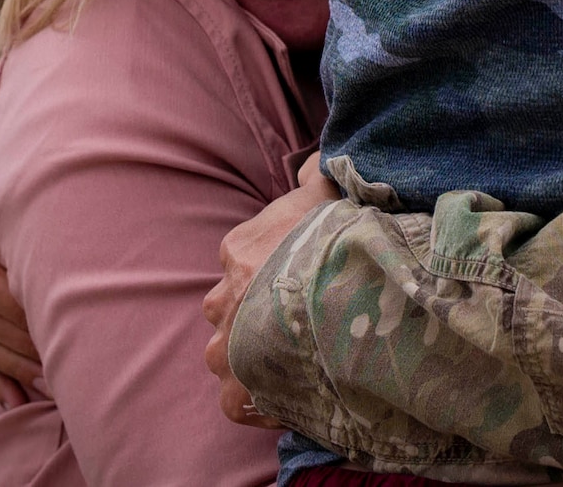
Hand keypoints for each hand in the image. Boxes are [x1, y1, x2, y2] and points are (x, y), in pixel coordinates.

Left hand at [202, 172, 342, 427]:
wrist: (337, 289)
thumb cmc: (334, 241)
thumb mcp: (327, 193)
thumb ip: (317, 175)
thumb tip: (315, 162)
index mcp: (239, 250)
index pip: (240, 262)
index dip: (269, 273)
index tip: (296, 282)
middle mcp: (224, 296)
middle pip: (228, 308)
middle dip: (252, 317)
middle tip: (294, 326)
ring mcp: (228, 342)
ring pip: (226, 353)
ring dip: (250, 358)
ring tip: (293, 364)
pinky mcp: (237, 384)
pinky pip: (234, 400)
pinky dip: (254, 401)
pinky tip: (284, 398)